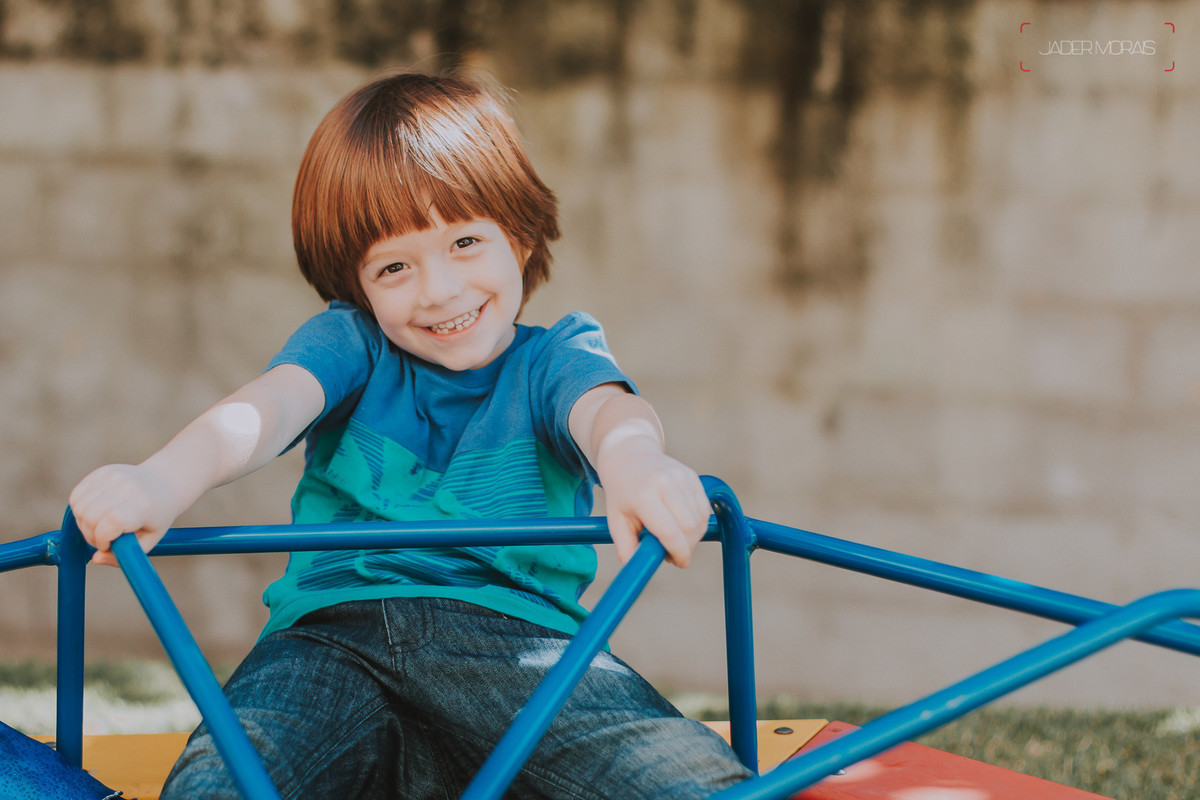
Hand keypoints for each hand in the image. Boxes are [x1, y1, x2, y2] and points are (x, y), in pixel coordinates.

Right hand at [68, 464, 176, 566]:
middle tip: (104, 538)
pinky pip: (76, 496)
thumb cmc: (156, 517)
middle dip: (90, 535)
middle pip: (90, 516)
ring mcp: (113, 476)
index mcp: (143, 506)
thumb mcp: (148, 541)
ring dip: (83, 523)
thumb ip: (122, 556)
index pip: (112, 521)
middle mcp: (127, 487)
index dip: (103, 538)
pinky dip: (80, 509)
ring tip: (100, 525)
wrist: (165, 483)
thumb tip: (95, 559)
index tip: (108, 544)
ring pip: (79, 507)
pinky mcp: (102, 471)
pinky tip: (96, 512)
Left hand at [597, 438, 711, 567]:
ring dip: (692, 536)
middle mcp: (666, 484)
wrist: (629, 455)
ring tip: (674, 536)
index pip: (670, 532)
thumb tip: (638, 570)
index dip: (678, 553)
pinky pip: (704, 509)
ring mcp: (682, 477)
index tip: (678, 563)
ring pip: (700, 520)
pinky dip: (697, 523)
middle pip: (689, 528)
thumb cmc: (622, 492)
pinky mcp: (692, 476)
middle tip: (673, 552)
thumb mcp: (616, 520)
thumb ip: (626, 547)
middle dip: (686, 547)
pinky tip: (682, 524)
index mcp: (644, 496)